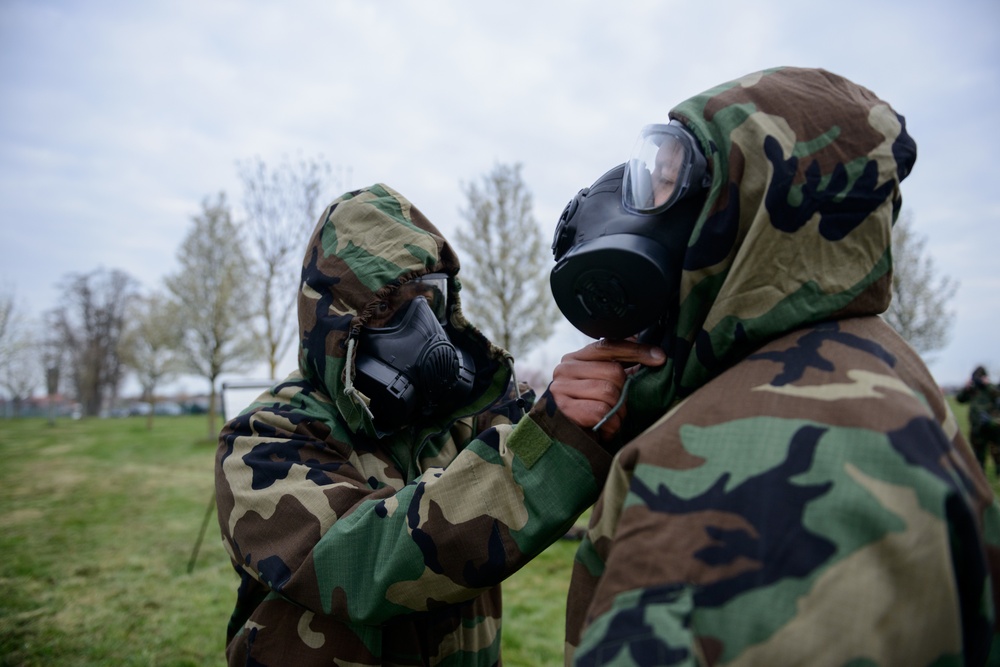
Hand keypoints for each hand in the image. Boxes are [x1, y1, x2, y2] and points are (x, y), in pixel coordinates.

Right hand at [549, 339, 665, 441]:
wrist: (569, 441)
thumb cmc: (592, 411)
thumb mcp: (606, 384)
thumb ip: (624, 368)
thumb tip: (656, 354)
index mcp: (577, 358)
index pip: (609, 346)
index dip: (636, 350)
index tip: (661, 357)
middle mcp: (565, 368)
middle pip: (614, 372)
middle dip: (624, 394)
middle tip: (620, 409)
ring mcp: (561, 388)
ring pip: (608, 392)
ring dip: (618, 412)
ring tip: (611, 420)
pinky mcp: (564, 408)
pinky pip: (600, 412)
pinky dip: (610, 425)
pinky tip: (604, 430)